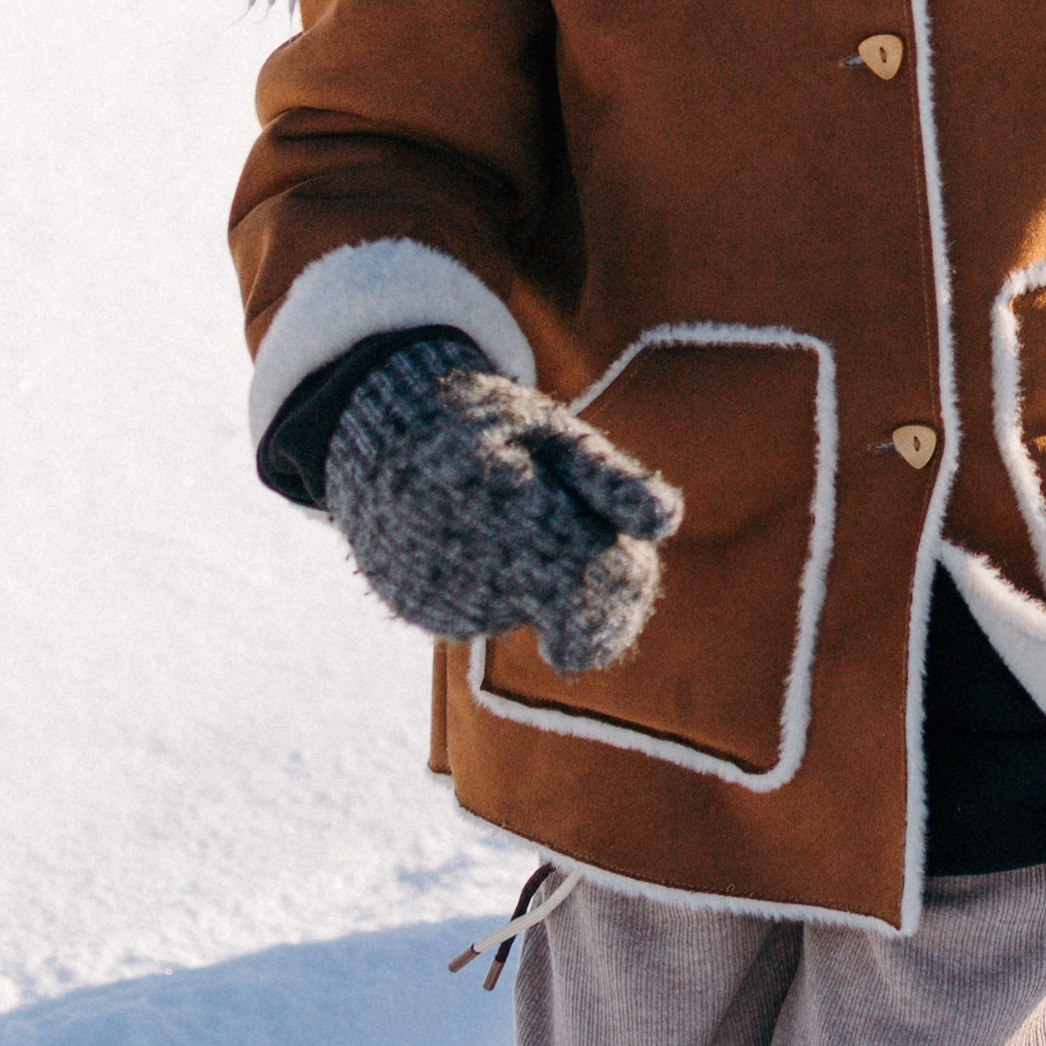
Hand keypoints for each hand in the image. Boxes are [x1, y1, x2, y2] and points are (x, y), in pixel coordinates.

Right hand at [323, 336, 681, 671]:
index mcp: (513, 503)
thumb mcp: (554, 431)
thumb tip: (667, 522)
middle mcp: (473, 560)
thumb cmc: (487, 424)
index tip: (630, 550)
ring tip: (511, 519)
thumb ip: (612, 479)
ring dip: (543, 584)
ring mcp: (442, 594)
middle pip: (574, 622)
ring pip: (530, 616)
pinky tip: (479, 540)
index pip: (600, 579)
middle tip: (583, 540)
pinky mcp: (423, 613)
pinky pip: (488, 616)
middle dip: (599, 597)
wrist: (377, 434)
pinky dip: (501, 589)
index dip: (630, 577)